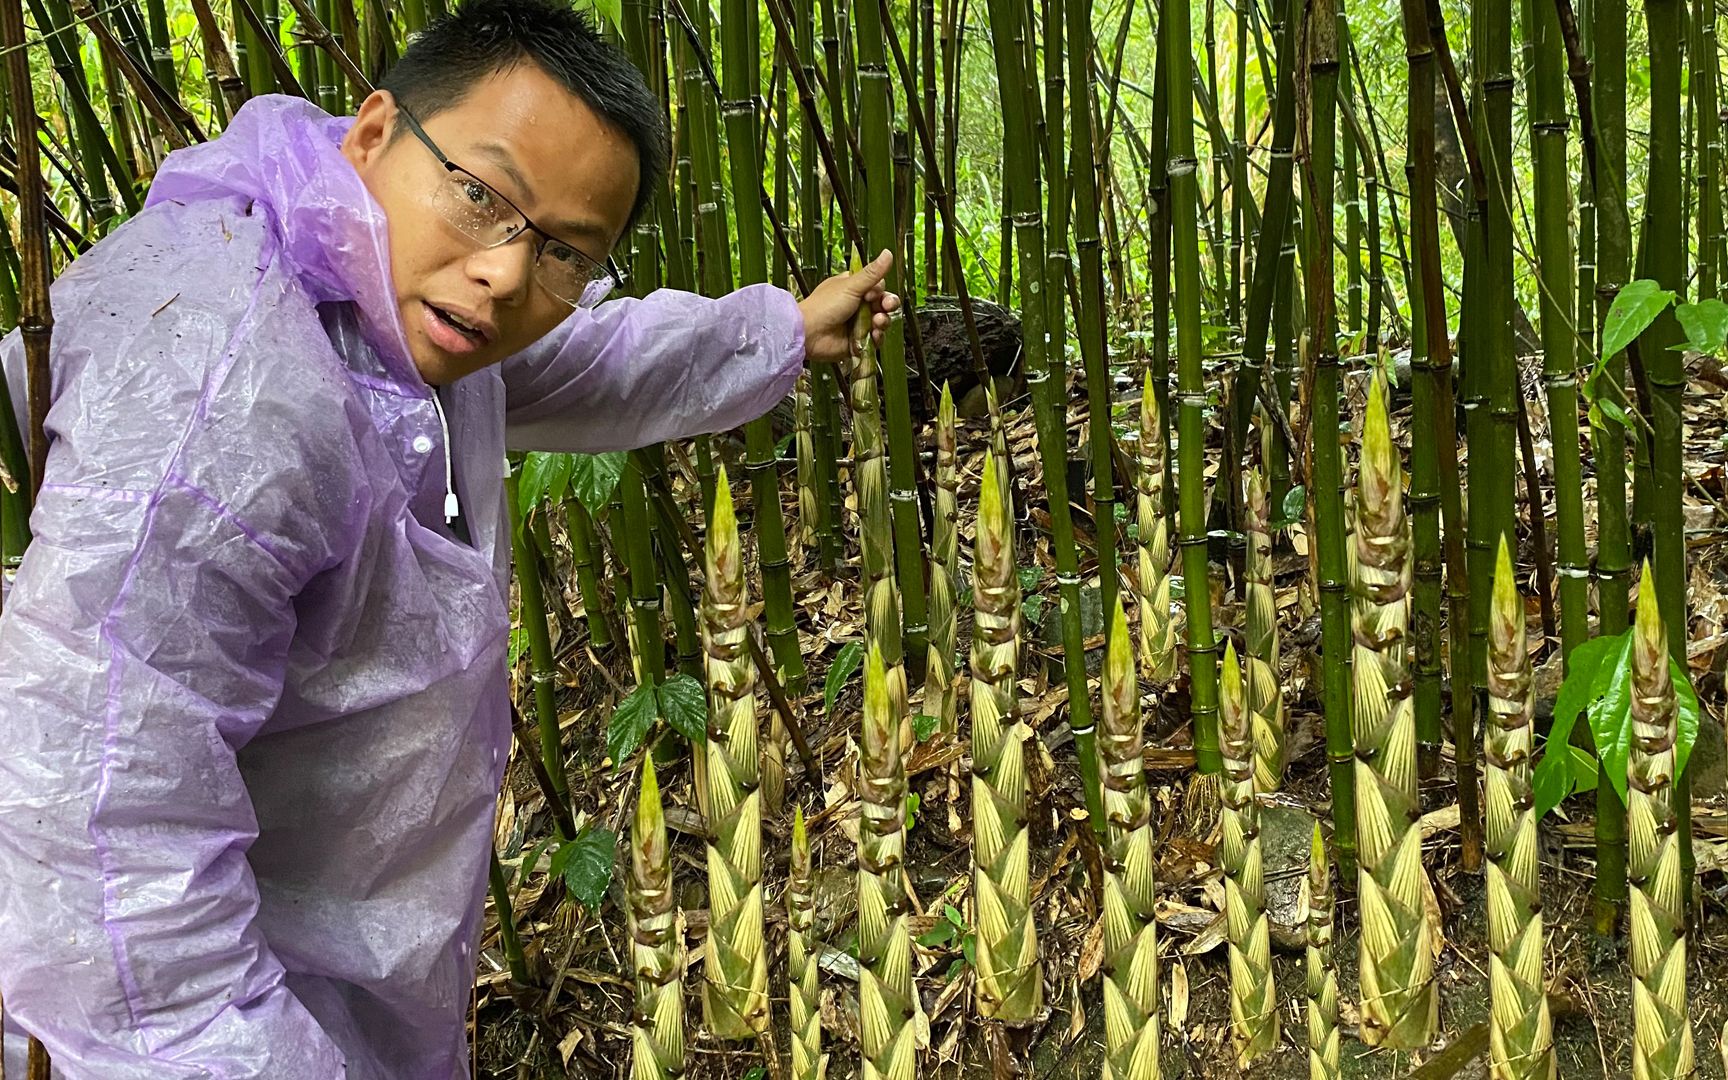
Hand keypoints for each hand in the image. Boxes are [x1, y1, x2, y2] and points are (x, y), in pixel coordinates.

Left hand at [798, 249, 901, 364]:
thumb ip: (872, 272)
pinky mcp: (859, 340)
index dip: (879, 290)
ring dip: (883, 321)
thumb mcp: (851, 286)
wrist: (810, 333)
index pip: (877, 286)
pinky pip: (876, 339)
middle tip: (886, 306)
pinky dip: (877, 337)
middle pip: (883, 303)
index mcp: (853, 287)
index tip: (871, 293)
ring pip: (882, 320)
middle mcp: (857, 305)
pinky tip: (873, 334)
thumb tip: (887, 253)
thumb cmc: (824, 306)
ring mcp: (858, 323)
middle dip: (888, 305)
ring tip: (877, 321)